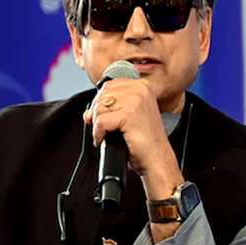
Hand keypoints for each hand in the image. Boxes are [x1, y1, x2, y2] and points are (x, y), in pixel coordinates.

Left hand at [83, 79, 182, 199]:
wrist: (157, 159)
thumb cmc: (145, 142)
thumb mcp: (130, 116)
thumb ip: (111, 107)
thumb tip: (88, 112)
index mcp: (142, 86)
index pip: (109, 85)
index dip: (100, 102)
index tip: (102, 116)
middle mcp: (140, 90)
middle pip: (102, 94)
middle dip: (97, 113)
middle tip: (104, 128)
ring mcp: (136, 101)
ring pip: (99, 107)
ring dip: (98, 124)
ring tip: (108, 134)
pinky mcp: (129, 115)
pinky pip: (100, 122)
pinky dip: (98, 134)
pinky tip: (106, 139)